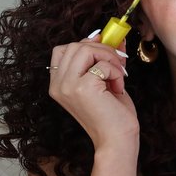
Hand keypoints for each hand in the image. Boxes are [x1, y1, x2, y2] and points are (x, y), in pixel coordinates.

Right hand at [47, 31, 139, 147]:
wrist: (117, 140)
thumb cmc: (112, 113)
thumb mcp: (105, 79)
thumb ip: (105, 57)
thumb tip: (115, 35)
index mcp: (58, 84)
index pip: (62, 50)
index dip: (85, 45)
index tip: (104, 52)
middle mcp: (58, 85)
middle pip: (75, 46)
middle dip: (101, 49)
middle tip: (116, 65)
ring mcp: (67, 86)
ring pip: (86, 49)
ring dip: (109, 58)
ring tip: (117, 76)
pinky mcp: (82, 87)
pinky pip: (102, 64)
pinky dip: (115, 72)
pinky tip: (118, 87)